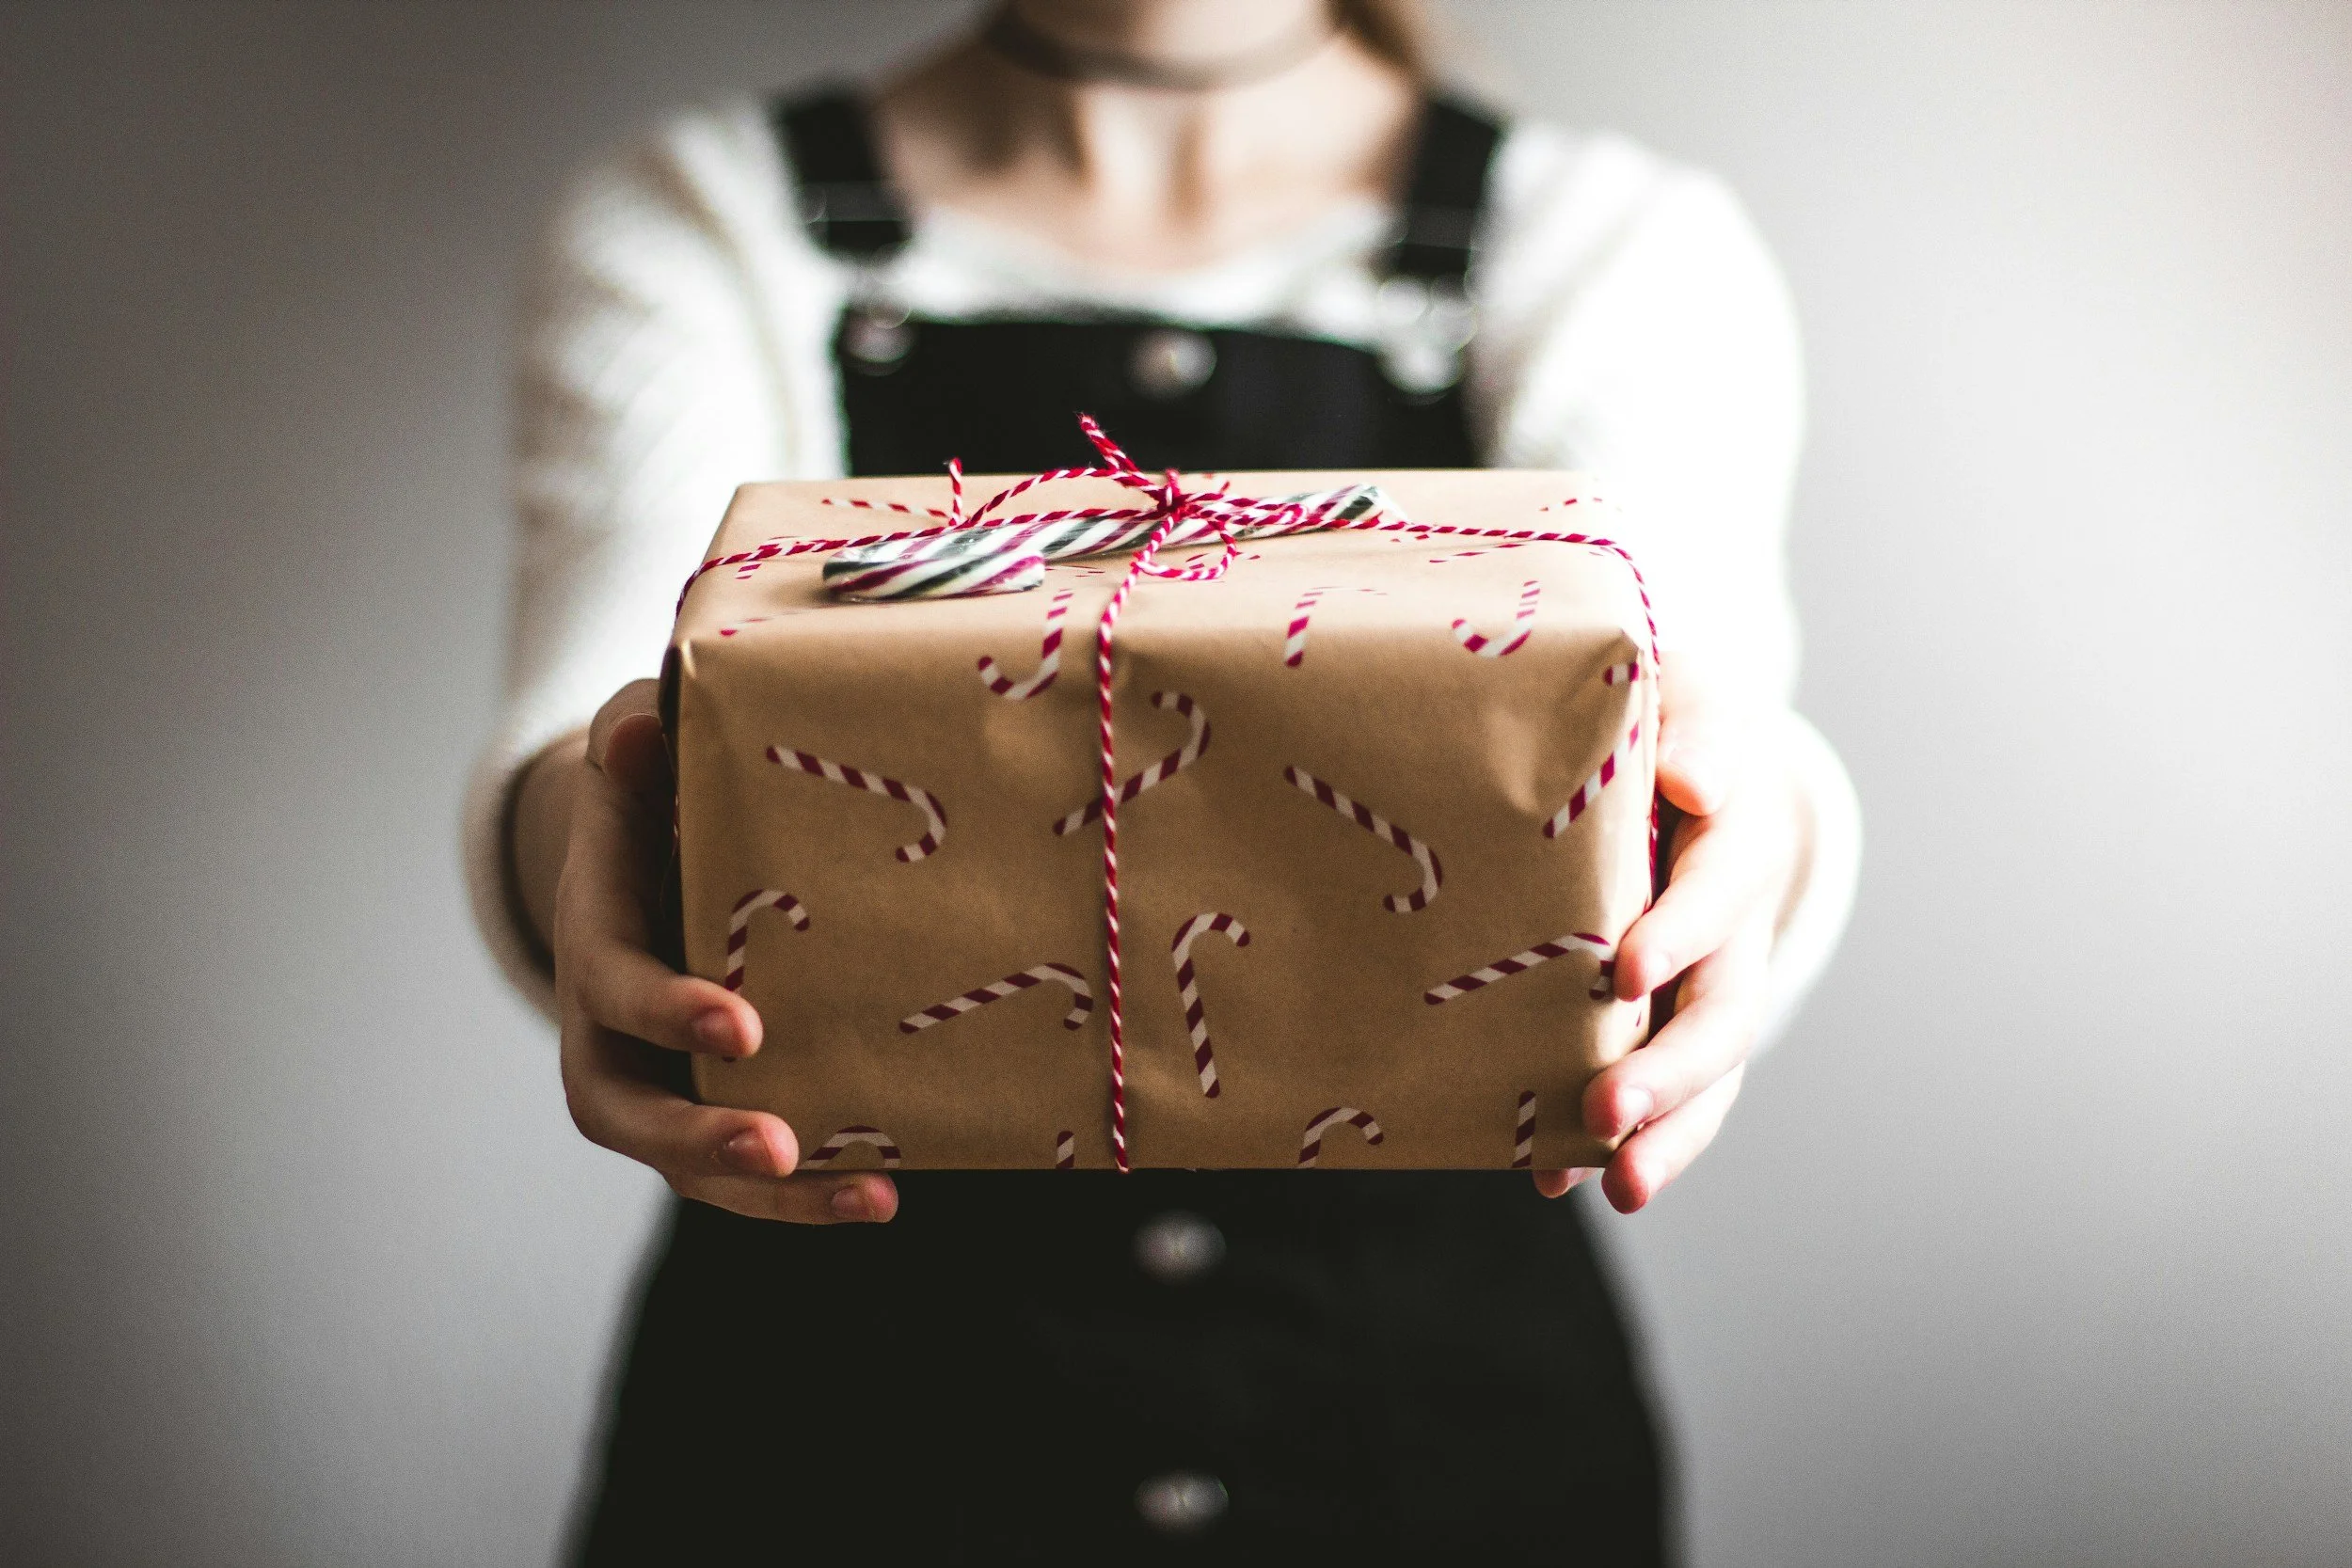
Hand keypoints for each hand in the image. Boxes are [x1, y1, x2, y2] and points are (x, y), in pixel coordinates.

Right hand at [550, 679, 898, 1222]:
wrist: (647, 846)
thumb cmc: (654, 790)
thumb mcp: (640, 748)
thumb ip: (638, 739)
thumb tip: (641, 733)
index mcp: (596, 936)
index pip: (613, 987)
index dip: (668, 1010)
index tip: (745, 1025)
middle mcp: (608, 1028)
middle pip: (625, 1112)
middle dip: (699, 1136)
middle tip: (777, 1146)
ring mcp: (657, 1077)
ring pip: (686, 1164)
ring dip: (771, 1195)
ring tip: (869, 1196)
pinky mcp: (709, 1104)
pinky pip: (744, 1169)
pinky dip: (807, 1192)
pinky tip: (887, 1191)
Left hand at [1535, 654, 1801, 1212]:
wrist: (1688, 766)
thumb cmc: (1668, 722)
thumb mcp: (1685, 696)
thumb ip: (1692, 728)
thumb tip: (1692, 781)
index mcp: (1737, 842)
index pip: (1719, 891)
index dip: (1681, 932)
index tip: (1625, 970)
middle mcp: (1734, 930)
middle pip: (1721, 1013)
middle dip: (1670, 1071)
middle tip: (1607, 1112)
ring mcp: (1705, 987)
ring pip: (1705, 1076)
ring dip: (1667, 1135)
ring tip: (1619, 1188)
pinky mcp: (1664, 1022)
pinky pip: (1659, 1095)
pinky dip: (1616, 1141)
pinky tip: (1554, 1178)